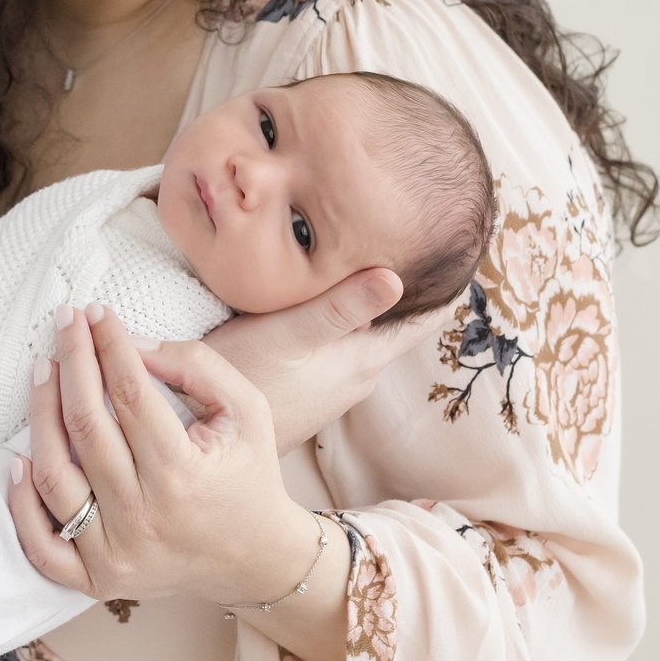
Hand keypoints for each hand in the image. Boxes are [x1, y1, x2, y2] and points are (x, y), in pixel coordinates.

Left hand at [6, 305, 312, 606]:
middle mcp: (145, 517)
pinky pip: (42, 547)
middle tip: (65, 323)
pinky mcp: (98, 581)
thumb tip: (129, 342)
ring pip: (55, 477)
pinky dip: (22, 505)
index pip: (130, 393)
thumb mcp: (245, 409)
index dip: (108, 345)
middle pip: (86, 426)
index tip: (96, 312)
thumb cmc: (248, 474)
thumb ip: (195, 365)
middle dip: (71, 362)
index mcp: (184, 474)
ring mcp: (117, 554)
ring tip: (43, 369)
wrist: (256, 559)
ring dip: (39, 415)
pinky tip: (20, 459)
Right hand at [205, 266, 442, 448]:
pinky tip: (324, 293)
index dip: (447, 284)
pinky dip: (343, 314)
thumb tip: (397, 277)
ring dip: (371, 298)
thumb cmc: (242, 377)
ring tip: (374, 249)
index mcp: (363, 360)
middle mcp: (358, 375)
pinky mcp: (310, 386)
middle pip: (398, 321)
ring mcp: (334, 384)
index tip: (463, 245)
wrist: (197, 430)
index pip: (424, 321)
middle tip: (419, 230)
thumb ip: (339, 308)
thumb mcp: (287, 334)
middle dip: (410, 282)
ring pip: (366, 331)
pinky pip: (340, 342)